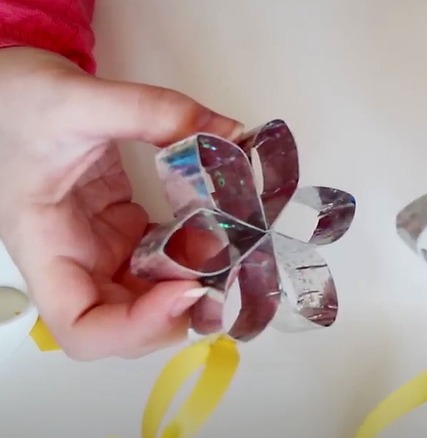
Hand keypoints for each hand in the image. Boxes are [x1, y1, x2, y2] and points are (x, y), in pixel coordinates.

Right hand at [0, 47, 242, 359]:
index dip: (136, 326)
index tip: (185, 288)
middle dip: (179, 312)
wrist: (5, 87)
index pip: (82, 326)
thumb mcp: (78, 99)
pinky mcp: (121, 228)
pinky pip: (162, 257)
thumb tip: (228, 133)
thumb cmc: (13, 100)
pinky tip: (219, 228)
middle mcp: (72, 258)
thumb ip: (154, 112)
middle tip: (227, 276)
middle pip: (126, 324)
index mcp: (45, 244)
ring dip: (193, 284)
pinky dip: (193, 252)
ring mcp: (99, 246)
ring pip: (149, 295)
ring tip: (232, 252)